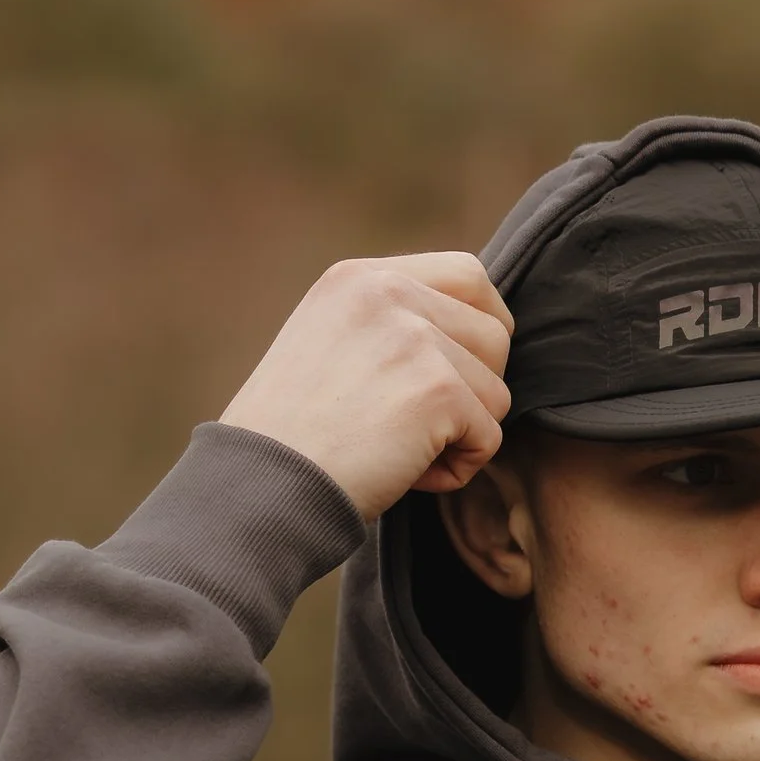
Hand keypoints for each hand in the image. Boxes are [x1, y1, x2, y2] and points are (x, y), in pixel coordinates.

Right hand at [221, 253, 511, 519]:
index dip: (480, 329)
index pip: (467, 275)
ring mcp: (414, 338)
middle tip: (421, 426)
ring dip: (462, 435)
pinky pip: (489, 436)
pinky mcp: (437, 390)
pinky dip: (456, 470)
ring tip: (402, 453)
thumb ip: (389, 328)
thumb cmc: (291, 439)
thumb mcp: (328, 347)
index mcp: (359, 278)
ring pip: (497, 391)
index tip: (461, 373)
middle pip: (495, 334)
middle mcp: (388, 292)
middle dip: (476, 389)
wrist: (262, 485)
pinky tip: (405, 474)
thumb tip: (470, 342)